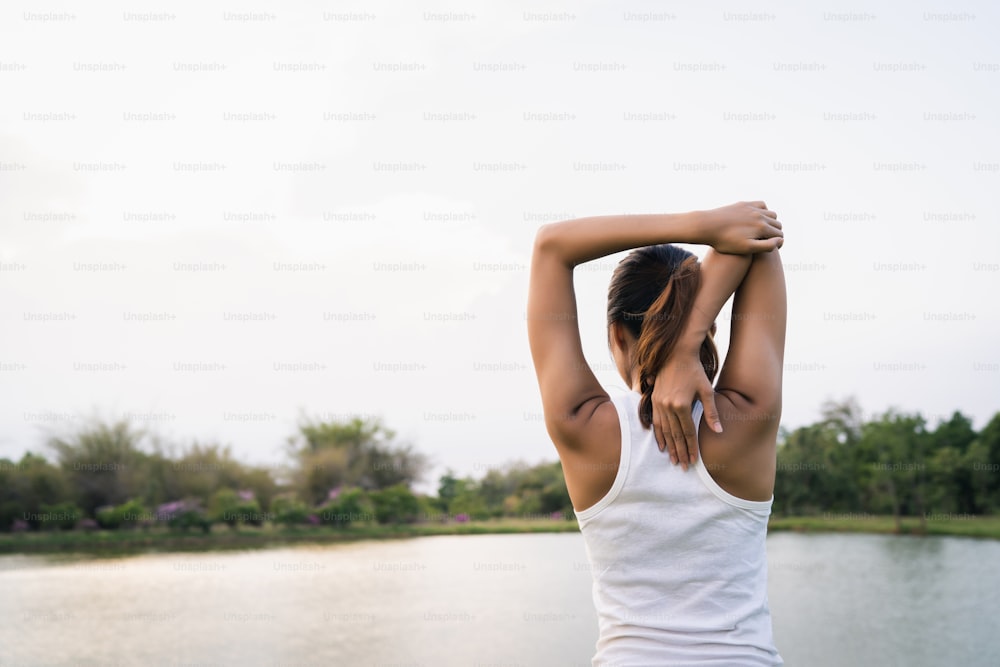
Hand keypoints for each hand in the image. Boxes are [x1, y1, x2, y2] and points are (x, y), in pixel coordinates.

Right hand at [651, 345, 722, 470]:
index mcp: (682, 405)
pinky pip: (656, 422)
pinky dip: (658, 435)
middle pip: (675, 435)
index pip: (688, 432)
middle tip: (682, 466)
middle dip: (680, 452)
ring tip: (673, 460)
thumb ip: (711, 413)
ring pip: (664, 431)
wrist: (676, 354)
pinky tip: (661, 445)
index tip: (694, 461)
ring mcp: (659, 403)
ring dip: (669, 447)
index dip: (691, 447)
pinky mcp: (654, 400)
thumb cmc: (695, 371)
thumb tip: (718, 431)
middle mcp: (668, 406)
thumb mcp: (707, 390)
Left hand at [700, 201, 783, 254]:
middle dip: (775, 233)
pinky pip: (761, 205)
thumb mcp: (746, 248)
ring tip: (764, 232)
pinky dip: (764, 211)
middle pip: (777, 224)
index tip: (772, 249)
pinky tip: (757, 218)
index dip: (778, 244)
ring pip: (771, 214)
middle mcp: (759, 215)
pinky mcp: (743, 204)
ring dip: (771, 222)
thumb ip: (766, 246)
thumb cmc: (724, 242)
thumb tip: (780, 240)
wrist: (706, 226)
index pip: (779, 236)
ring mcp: (752, 208)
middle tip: (768, 242)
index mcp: (762, 228)